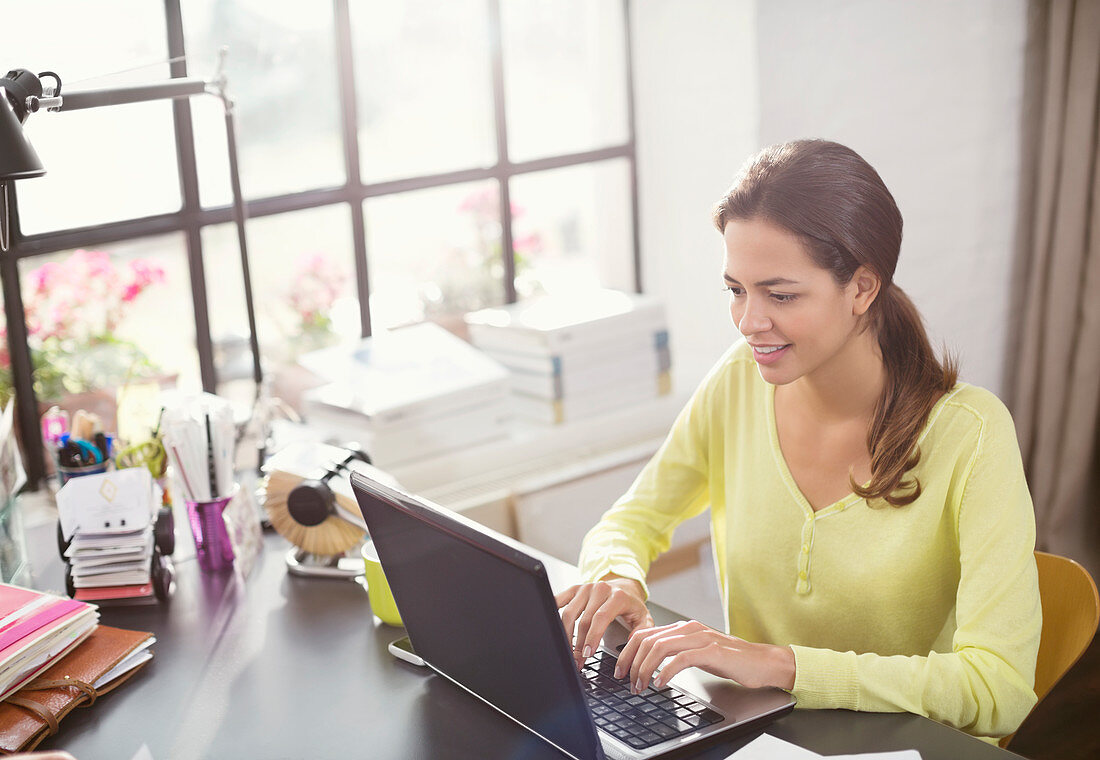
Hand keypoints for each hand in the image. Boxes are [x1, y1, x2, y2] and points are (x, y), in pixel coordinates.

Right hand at [555, 576, 653, 667]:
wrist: (624, 585)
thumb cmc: (632, 605)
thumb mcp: (644, 618)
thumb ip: (641, 633)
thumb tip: (631, 647)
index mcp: (617, 597)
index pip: (601, 618)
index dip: (592, 637)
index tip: (587, 653)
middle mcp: (600, 589)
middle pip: (583, 619)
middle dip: (578, 643)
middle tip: (577, 660)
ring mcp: (586, 588)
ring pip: (569, 612)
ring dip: (566, 634)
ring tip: (568, 650)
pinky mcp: (575, 588)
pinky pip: (559, 600)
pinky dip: (553, 613)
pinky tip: (553, 627)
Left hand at [616, 619, 795, 691]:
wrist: (762, 661)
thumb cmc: (731, 659)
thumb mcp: (697, 652)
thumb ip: (676, 651)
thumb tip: (649, 662)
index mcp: (683, 627)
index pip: (645, 633)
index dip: (627, 651)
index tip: (621, 669)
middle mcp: (689, 628)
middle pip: (647, 639)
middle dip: (631, 662)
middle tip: (626, 680)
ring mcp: (701, 638)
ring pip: (660, 648)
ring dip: (645, 668)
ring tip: (641, 685)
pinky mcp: (712, 651)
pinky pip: (681, 659)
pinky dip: (666, 671)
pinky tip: (660, 683)